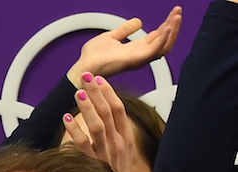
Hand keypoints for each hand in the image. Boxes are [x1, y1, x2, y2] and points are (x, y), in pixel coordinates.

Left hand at [62, 74, 133, 171]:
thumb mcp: (120, 154)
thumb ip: (113, 135)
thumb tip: (102, 114)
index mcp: (125, 139)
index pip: (118, 110)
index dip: (108, 93)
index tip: (99, 79)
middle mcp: (118, 144)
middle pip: (108, 112)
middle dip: (97, 92)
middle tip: (86, 76)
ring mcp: (105, 155)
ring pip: (98, 125)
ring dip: (87, 108)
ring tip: (78, 93)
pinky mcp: (92, 165)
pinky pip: (82, 145)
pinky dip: (75, 130)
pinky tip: (66, 118)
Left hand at [66, 7, 181, 82]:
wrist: (84, 68)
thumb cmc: (92, 58)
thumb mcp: (111, 36)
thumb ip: (125, 30)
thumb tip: (138, 21)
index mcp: (135, 49)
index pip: (157, 36)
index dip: (167, 24)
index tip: (174, 12)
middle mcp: (140, 55)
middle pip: (164, 40)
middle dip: (173, 25)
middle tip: (178, 11)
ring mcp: (139, 59)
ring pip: (164, 46)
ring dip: (172, 30)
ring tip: (177, 16)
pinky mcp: (136, 61)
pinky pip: (155, 50)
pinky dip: (163, 38)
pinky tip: (168, 27)